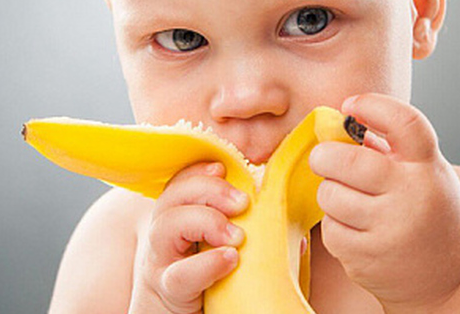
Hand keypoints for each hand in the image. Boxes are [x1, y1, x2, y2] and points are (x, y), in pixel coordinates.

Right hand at [130, 162, 247, 313]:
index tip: (224, 167)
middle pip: (170, 198)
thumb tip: (298, 240)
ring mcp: (161, 264)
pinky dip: (206, 263)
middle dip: (206, 189)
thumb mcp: (232, 255)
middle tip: (242, 202)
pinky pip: (179, 275)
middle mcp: (163, 239)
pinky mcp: (169, 292)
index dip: (198, 171)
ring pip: (165, 227)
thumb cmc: (215, 289)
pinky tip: (229, 259)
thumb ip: (260, 242)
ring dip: (204, 221)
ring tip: (237, 236)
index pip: (179, 184)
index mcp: (178, 222)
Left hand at [309, 94, 459, 312]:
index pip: (404, 121)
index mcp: (429, 167)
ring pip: (330, 194)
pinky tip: (356, 229)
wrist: (448, 282)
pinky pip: (330, 228)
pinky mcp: (368, 258)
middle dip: (325, 156)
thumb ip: (392, 150)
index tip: (350, 105)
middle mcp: (412, 195)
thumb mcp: (426, 175)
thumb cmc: (430, 216)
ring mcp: (389, 229)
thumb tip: (342, 123)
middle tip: (324, 158)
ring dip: (331, 193)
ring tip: (350, 199)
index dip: (372, 105)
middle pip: (347, 161)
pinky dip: (335, 225)